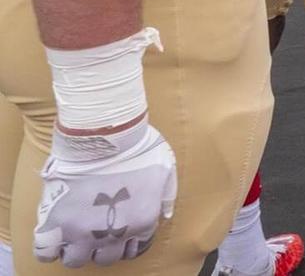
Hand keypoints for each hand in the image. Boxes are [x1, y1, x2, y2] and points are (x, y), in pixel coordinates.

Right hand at [34, 118, 176, 266]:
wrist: (107, 136)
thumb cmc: (139, 147)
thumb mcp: (166, 170)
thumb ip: (166, 196)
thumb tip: (164, 213)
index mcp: (143, 222)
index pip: (134, 249)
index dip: (125, 242)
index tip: (118, 233)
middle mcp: (114, 233)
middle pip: (105, 258)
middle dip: (100, 248)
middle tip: (94, 232)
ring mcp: (84, 231)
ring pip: (75, 260)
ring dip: (74, 250)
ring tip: (71, 235)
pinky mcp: (57, 223)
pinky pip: (45, 251)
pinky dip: (47, 249)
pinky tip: (52, 238)